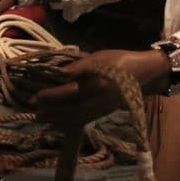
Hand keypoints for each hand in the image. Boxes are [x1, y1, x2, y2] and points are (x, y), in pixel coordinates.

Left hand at [33, 48, 169, 124]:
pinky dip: (69, 122)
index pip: (71, 92)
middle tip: (34, 111)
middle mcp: (100, 100)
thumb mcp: (100, 58)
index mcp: (99, 84)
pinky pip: (84, 120)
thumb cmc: (120, 61)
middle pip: (72, 109)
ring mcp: (103, 108)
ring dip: (57, 119)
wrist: (145, 74)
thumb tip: (59, 73)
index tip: (36, 97)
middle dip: (52, 112)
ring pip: (77, 118)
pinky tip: (57, 122)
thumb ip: (79, 66)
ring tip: (41, 118)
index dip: (53, 96)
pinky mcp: (104, 112)